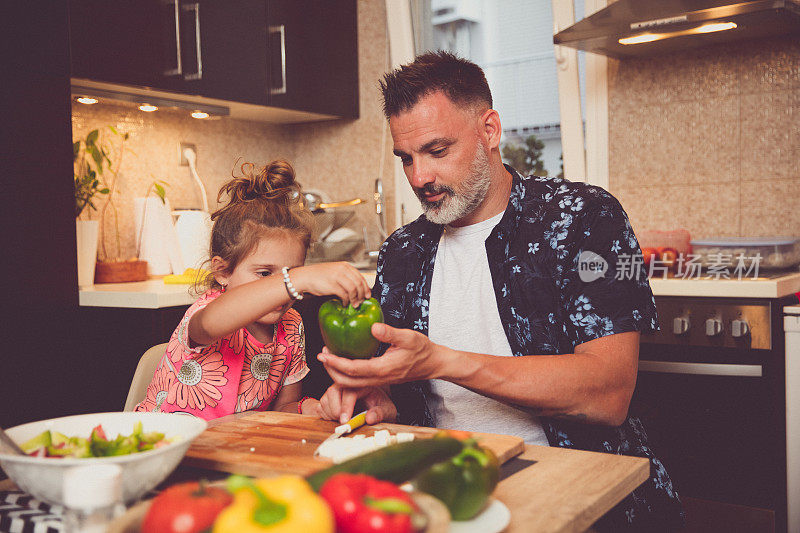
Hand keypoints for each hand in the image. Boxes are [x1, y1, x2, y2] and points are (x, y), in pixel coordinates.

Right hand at [289, 262, 370, 306]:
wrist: (305, 276)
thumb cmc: (319, 276)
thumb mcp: (335, 271)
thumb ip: (346, 277)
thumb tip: (357, 289)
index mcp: (344, 266)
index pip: (360, 277)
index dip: (366, 287)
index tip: (368, 295)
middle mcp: (342, 270)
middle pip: (359, 283)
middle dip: (362, 294)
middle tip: (362, 301)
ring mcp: (337, 276)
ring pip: (353, 289)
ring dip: (355, 299)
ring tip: (354, 304)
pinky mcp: (332, 285)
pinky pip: (344, 294)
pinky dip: (347, 301)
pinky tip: (345, 303)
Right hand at [317, 384, 396, 423]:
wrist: (378, 407)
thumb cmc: (382, 407)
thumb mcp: (387, 411)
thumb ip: (379, 413)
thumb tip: (369, 418)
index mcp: (362, 384)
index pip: (349, 391)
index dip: (345, 406)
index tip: (345, 420)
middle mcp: (348, 384)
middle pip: (333, 391)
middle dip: (335, 409)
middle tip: (343, 422)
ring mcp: (337, 390)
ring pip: (325, 398)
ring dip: (330, 413)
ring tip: (342, 420)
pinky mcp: (330, 398)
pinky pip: (320, 405)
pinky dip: (325, 415)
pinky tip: (336, 419)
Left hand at [319, 323, 443, 387]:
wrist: (433, 364)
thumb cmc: (422, 350)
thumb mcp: (408, 337)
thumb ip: (390, 333)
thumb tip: (373, 327)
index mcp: (382, 369)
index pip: (352, 369)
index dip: (335, 362)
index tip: (323, 353)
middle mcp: (378, 378)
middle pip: (346, 381)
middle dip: (330, 370)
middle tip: (322, 355)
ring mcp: (379, 381)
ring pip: (351, 384)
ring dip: (337, 372)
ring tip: (329, 356)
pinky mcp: (380, 379)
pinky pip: (358, 381)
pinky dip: (346, 372)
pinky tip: (344, 359)